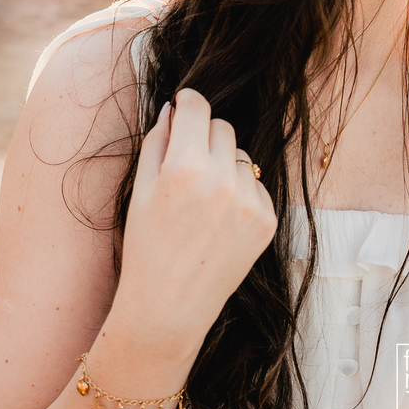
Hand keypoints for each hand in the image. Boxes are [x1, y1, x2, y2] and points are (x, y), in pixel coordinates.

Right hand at [108, 88, 277, 359]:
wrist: (169, 307)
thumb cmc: (146, 247)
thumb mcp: (140, 190)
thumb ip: (158, 141)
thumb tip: (174, 107)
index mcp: (185, 167)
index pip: (198, 108)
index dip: (189, 101)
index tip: (186, 103)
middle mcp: (222, 180)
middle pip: (223, 127)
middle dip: (205, 136)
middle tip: (188, 161)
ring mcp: (250, 201)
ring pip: (242, 156)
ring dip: (224, 165)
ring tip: (202, 200)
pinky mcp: (268, 220)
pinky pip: (256, 185)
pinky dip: (240, 193)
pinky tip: (219, 220)